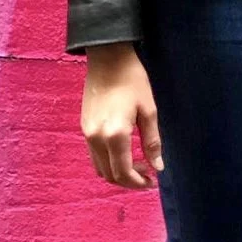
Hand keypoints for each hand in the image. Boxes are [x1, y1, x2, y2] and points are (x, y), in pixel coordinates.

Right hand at [80, 41, 163, 188]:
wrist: (108, 58)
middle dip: (129, 180)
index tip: (152, 182)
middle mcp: (97, 139)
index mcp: (115, 135)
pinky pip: (94, 156)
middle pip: (110, 175)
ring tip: (137, 164)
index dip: (138, 183)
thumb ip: (152, 141)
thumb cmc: (133, 80)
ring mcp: (87, 135)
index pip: (124, 173)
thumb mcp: (148, 109)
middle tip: (147, 174)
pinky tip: (123, 152)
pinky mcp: (84, 128)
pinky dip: (108, 162)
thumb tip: (158, 167)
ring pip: (100, 168)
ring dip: (117, 173)